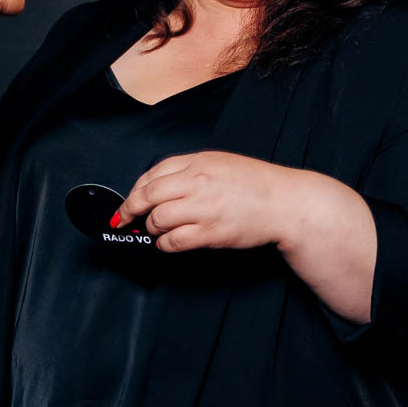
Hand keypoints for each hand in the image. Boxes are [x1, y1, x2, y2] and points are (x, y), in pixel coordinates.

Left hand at [113, 152, 301, 252]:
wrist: (285, 203)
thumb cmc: (255, 183)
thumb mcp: (219, 163)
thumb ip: (188, 170)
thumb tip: (156, 187)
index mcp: (199, 162)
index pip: (153, 174)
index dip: (135, 189)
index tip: (127, 201)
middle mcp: (198, 183)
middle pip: (149, 195)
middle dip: (130, 209)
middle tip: (122, 219)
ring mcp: (204, 209)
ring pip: (158, 219)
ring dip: (151, 227)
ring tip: (156, 230)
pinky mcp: (211, 233)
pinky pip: (174, 241)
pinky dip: (164, 244)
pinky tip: (167, 242)